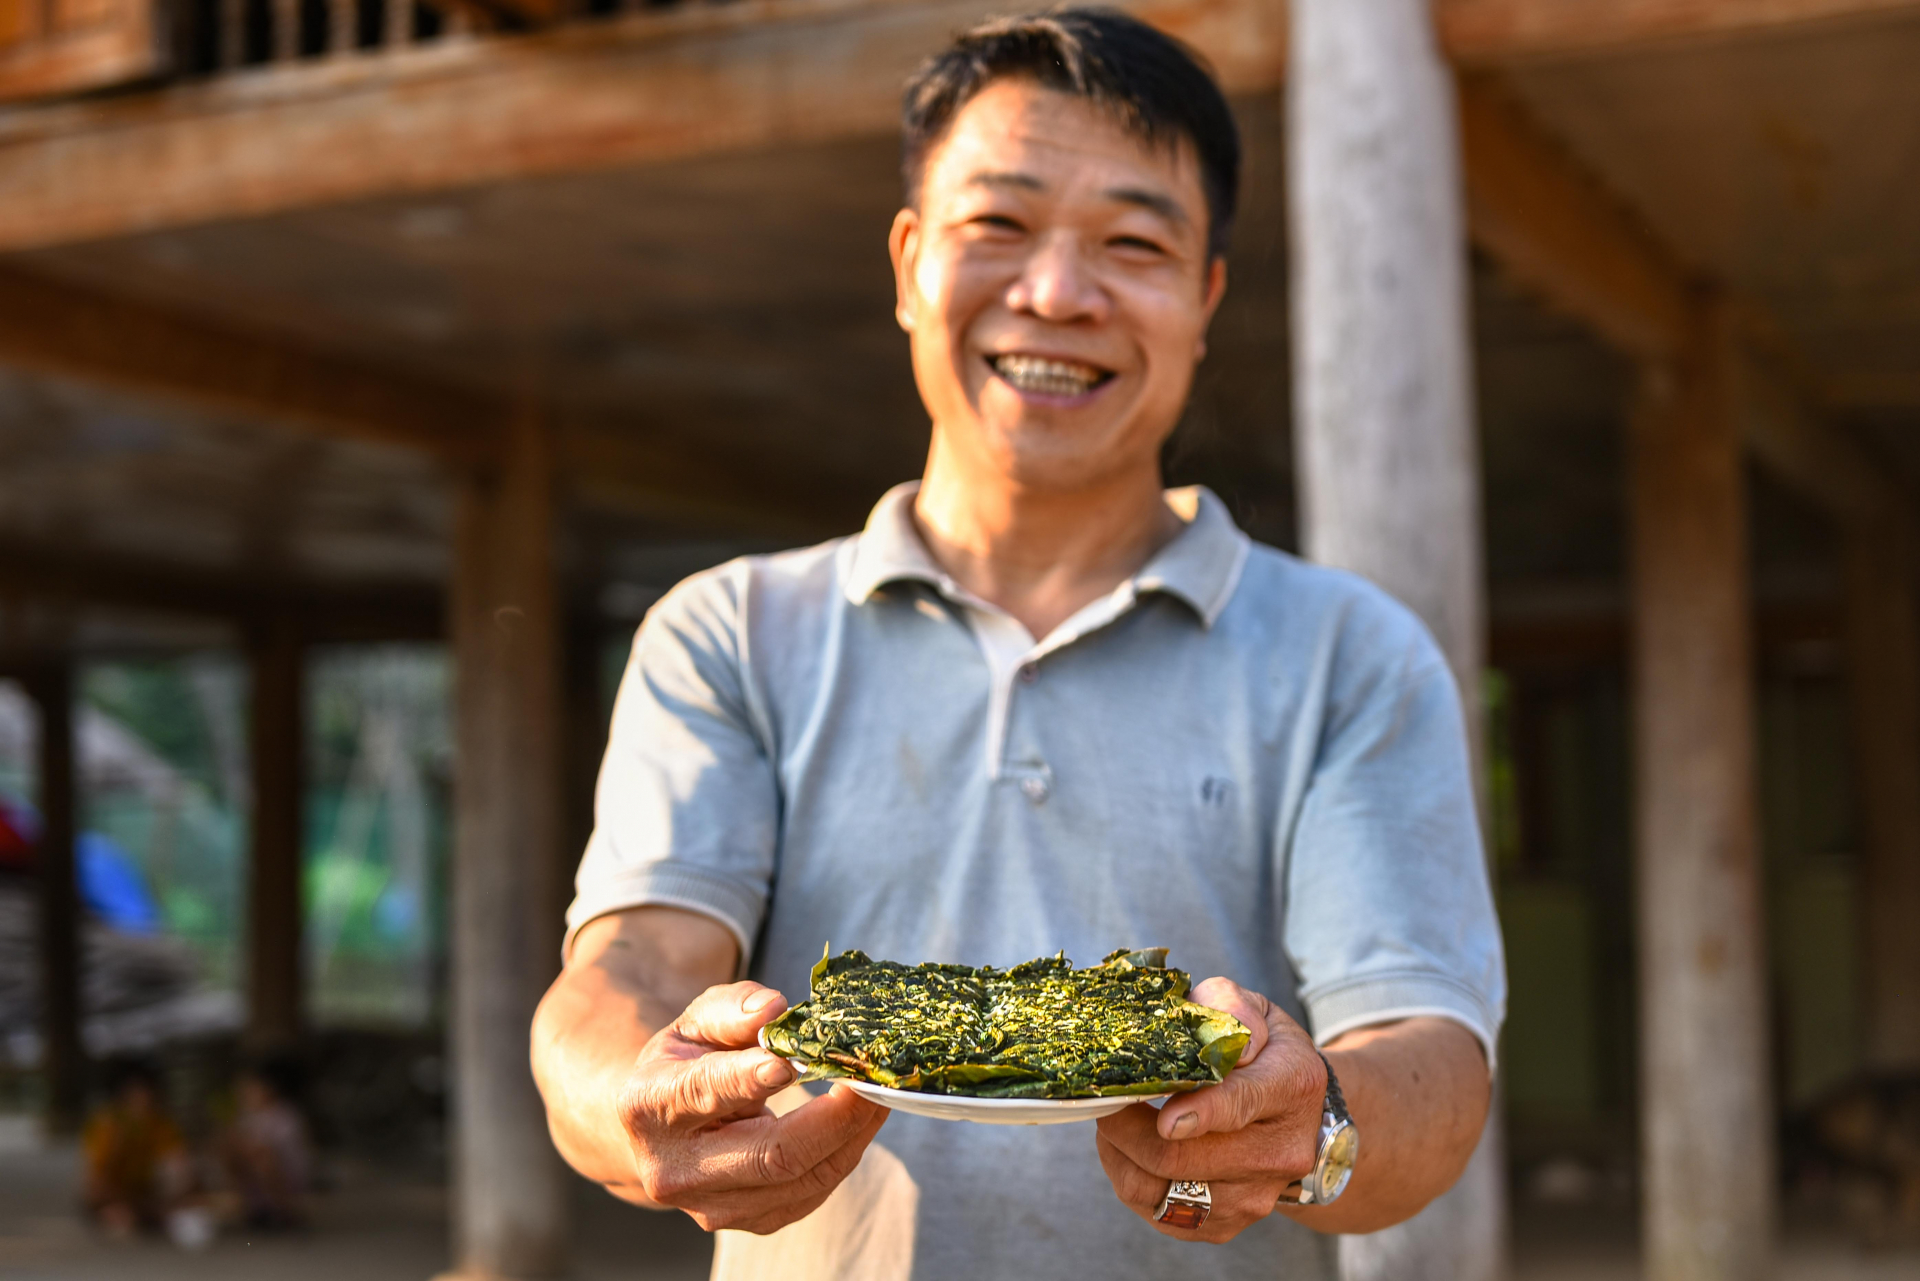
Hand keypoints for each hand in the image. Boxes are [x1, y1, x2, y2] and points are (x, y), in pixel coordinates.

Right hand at [618, 981, 888, 1234]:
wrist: (663, 1128)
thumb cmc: (686, 1062)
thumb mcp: (696, 1022)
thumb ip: (731, 1010)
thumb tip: (773, 1011)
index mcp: (649, 1106)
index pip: (704, 1094)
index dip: (749, 1079)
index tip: (793, 1061)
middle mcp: (675, 1169)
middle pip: (768, 1154)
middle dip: (832, 1116)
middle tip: (870, 1077)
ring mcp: (713, 1206)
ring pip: (801, 1178)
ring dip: (851, 1134)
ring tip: (880, 1091)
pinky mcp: (751, 1221)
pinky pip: (813, 1191)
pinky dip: (846, 1152)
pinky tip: (863, 1119)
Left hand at [1095, 977, 1326, 1242]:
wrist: (1303, 1115)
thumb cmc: (1266, 1054)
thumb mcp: (1256, 1012)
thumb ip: (1227, 1008)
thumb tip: (1201, 1040)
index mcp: (1290, 1085)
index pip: (1240, 1104)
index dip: (1198, 1114)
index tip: (1163, 1117)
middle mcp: (1281, 1151)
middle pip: (1185, 1159)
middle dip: (1127, 1131)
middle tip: (1103, 1103)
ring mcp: (1256, 1196)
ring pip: (1163, 1193)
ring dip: (1121, 1158)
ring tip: (1113, 1125)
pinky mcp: (1229, 1225)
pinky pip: (1162, 1216)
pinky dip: (1131, 1183)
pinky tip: (1130, 1153)